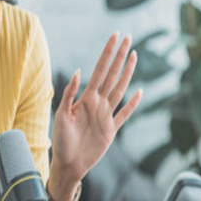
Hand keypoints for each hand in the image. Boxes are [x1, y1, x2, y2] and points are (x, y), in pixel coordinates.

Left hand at [49, 33, 141, 197]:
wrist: (68, 164)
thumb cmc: (60, 141)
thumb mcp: (61, 115)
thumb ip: (69, 94)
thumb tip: (78, 72)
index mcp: (86, 98)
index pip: (99, 70)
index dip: (108, 53)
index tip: (115, 36)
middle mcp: (98, 103)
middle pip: (112, 75)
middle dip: (120, 56)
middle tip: (128, 38)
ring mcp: (106, 116)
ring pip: (120, 89)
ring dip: (128, 73)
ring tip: (135, 56)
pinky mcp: (111, 130)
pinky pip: (124, 114)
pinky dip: (133, 104)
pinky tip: (140, 93)